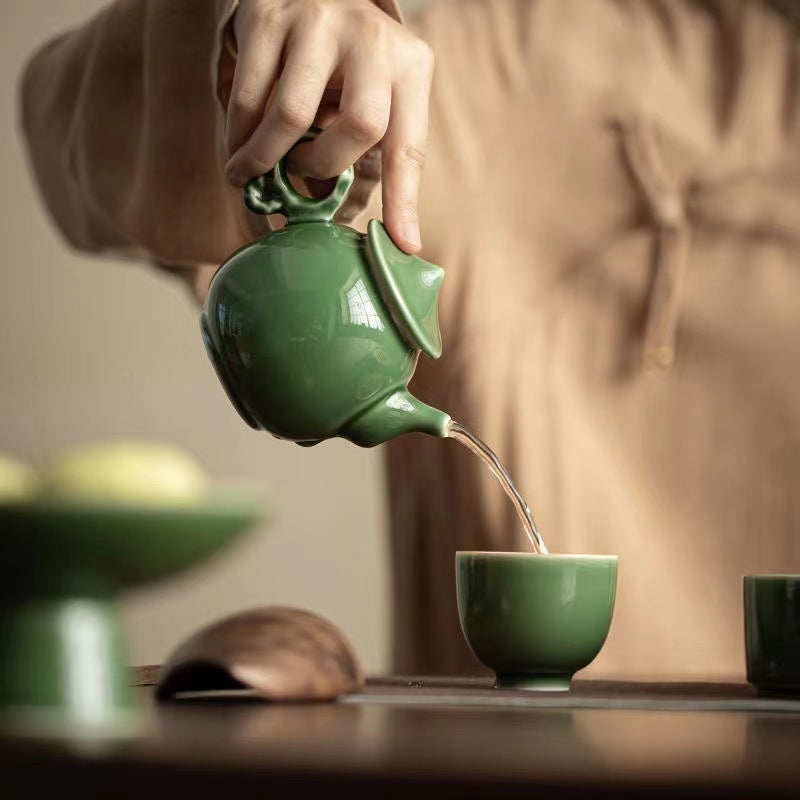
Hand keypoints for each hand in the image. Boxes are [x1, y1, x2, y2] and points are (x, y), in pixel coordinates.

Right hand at [224, 0, 433, 253]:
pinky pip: (248, 96)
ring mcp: (319, 23)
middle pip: (359, 126)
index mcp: (410, 67)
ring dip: (265, 159)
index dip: (404, 200)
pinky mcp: (268, 18)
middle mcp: (372, 40)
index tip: (402, 243)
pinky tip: (238, 148)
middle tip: (298, 174)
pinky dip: (238, 136)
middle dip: (321, 166)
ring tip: (250, 174)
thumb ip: (374, 157)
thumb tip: (378, 235)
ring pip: (291, 114)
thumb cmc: (347, 67)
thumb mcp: (378, 100)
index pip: (409, 145)